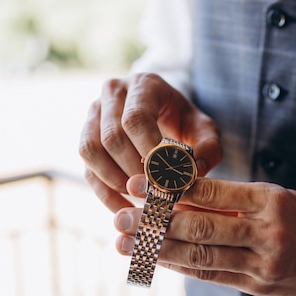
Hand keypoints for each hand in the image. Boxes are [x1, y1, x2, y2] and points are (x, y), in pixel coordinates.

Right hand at [78, 73, 220, 212]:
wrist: (168, 114)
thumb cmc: (187, 122)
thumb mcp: (205, 131)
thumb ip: (208, 150)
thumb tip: (193, 174)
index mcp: (144, 85)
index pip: (135, 118)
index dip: (146, 151)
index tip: (164, 175)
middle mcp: (113, 93)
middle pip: (111, 136)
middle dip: (133, 171)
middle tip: (155, 193)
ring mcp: (94, 114)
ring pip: (90, 150)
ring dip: (115, 181)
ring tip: (141, 200)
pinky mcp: (87, 138)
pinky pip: (87, 168)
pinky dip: (105, 193)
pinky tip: (126, 209)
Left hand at [114, 176, 295, 295]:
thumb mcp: (272, 195)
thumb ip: (229, 198)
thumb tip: (175, 196)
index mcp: (269, 200)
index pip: (211, 192)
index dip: (170, 189)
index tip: (138, 185)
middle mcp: (267, 233)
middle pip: (201, 227)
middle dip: (156, 223)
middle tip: (121, 217)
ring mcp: (263, 263)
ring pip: (201, 256)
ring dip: (159, 250)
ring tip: (126, 244)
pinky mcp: (258, 286)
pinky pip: (212, 276)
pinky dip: (181, 267)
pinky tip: (157, 260)